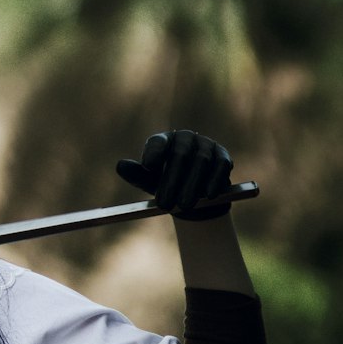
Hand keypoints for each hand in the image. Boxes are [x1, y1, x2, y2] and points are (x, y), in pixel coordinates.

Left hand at [116, 130, 233, 219]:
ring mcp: (205, 144)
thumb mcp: (148, 182)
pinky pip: (220, 165)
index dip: (154, 152)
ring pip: (201, 161)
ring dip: (193, 184)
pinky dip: (215, 180)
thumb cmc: (165, 184)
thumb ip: (136, 174)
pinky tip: (209, 195)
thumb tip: (120, 166)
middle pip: (180, 154)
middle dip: (172, 180)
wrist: (193, 195)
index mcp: (163, 141)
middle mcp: (185, 138)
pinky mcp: (222, 156)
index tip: (148, 167)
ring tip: (184, 205)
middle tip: (165, 203)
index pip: (158, 142)